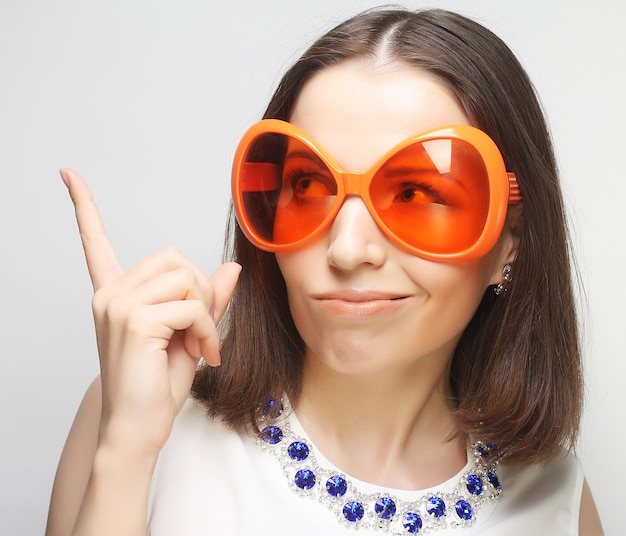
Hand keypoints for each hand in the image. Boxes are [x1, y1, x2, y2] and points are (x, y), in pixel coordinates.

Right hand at [60, 168, 240, 456]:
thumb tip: (230, 266)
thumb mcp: (189, 332)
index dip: (83, 207)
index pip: (96, 242)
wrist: (139, 427)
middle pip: (173, 256)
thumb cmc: (158, 383)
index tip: (68, 174)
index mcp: (116, 293)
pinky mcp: (134, 320)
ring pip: (185, 277)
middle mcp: (110, 293)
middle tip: (204, 326)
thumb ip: (207, 298)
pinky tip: (205, 353)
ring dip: (207, 310)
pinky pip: (192, 304)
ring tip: (204, 343)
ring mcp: (118, 304)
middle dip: (200, 288)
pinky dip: (208, 328)